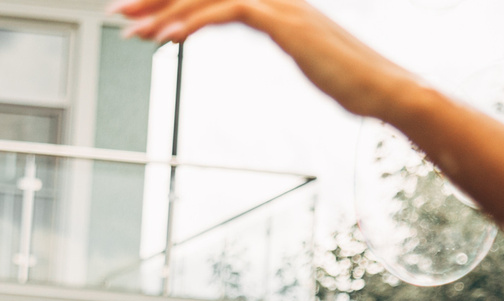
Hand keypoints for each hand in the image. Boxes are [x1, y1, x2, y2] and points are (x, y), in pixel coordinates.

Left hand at [108, 0, 413, 119]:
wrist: (385, 89)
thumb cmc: (351, 80)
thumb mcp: (308, 52)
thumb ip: (284, 36)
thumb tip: (271, 33)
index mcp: (277, 1)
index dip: (173, 0)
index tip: (139, 13)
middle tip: (118, 13)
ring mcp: (281, 5)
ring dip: (164, 13)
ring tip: (132, 31)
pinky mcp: (284, 23)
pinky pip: (229, 12)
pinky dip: (194, 23)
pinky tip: (168, 39)